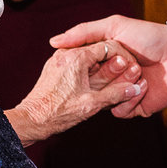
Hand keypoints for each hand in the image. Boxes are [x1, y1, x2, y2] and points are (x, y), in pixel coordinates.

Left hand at [6, 40, 143, 143]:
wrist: (31, 120)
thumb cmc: (58, 113)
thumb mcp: (92, 104)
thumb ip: (116, 94)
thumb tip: (135, 89)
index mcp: (76, 57)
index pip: (108, 47)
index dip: (123, 58)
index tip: (131, 69)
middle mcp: (66, 54)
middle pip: (98, 53)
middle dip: (113, 66)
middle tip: (126, 78)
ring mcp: (59, 61)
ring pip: (88, 61)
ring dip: (102, 71)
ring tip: (112, 85)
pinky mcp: (55, 70)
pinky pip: (78, 67)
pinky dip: (89, 75)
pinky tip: (96, 88)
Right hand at [49, 15, 166, 116]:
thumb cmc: (149, 37)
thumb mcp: (114, 25)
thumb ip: (83, 32)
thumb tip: (53, 41)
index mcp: (104, 59)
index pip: (81, 68)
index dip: (82, 66)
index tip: (87, 60)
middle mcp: (112, 77)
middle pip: (91, 86)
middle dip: (105, 75)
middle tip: (122, 63)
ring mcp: (123, 93)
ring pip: (104, 100)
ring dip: (120, 87)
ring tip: (139, 72)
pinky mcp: (135, 107)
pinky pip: (120, 111)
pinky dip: (130, 99)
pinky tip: (144, 87)